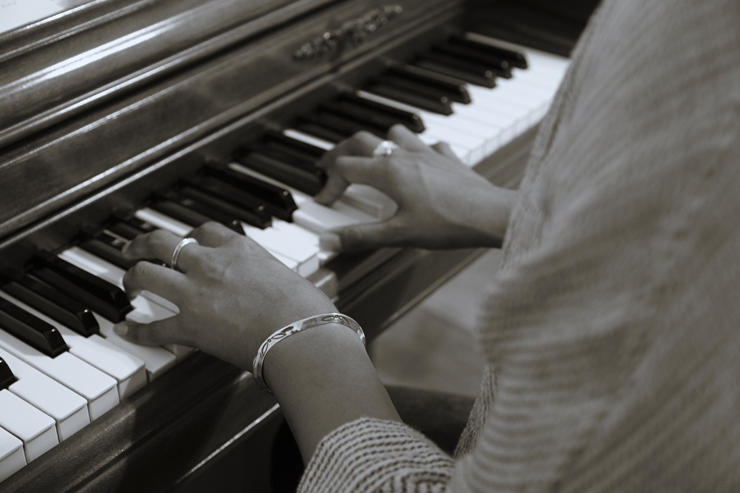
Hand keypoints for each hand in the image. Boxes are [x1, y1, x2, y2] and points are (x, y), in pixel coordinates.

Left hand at [117, 222, 335, 370]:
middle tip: (132, 249)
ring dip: (131, 278)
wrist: (301, 335)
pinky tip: (124, 330)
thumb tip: (284, 292)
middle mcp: (212, 264)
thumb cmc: (306, 311)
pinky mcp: (190, 327)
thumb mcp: (290, 280)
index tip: (185, 241)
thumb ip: (273, 281)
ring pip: (146, 274)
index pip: (205, 231)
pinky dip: (135, 330)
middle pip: (163, 242)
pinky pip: (153, 327)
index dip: (189, 235)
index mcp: (239, 250)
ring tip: (128, 284)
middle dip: (142, 243)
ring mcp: (196, 294)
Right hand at [314, 125, 515, 251]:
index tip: (324, 200)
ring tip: (373, 158)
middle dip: (342, 152)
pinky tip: (420, 163)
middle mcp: (405, 155)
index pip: (345, 167)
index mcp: (388, 172)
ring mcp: (428, 154)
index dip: (329, 184)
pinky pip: (428, 144)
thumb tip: (327, 241)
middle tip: (330, 166)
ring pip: (395, 134)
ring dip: (379, 142)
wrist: (491, 215)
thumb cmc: (449, 223)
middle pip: (362, 141)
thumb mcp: (398, 235)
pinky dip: (417, 150)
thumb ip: (360, 237)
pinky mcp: (448, 159)